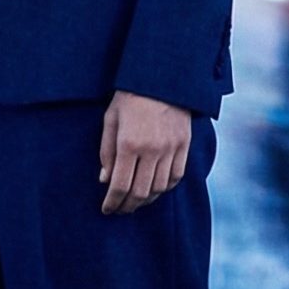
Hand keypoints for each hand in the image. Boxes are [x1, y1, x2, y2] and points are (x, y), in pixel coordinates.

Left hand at [98, 89, 191, 214]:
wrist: (162, 77)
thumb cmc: (130, 97)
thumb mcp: (110, 120)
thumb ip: (106, 152)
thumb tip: (105, 180)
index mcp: (129, 143)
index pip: (120, 185)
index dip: (112, 202)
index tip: (107, 209)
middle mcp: (152, 149)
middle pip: (140, 192)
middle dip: (128, 206)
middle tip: (120, 210)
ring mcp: (171, 148)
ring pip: (160, 188)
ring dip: (146, 199)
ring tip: (136, 201)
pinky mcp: (184, 145)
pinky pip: (177, 176)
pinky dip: (165, 187)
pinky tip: (156, 189)